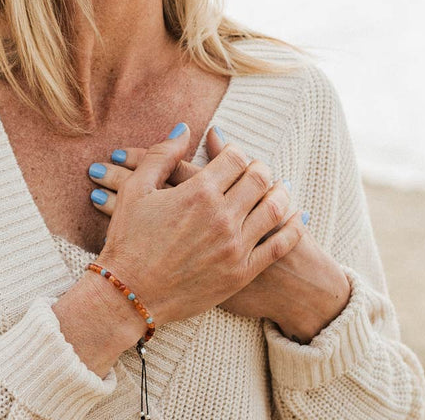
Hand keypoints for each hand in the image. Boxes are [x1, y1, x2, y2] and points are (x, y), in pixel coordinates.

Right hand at [89, 127, 350, 342]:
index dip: (235, 151)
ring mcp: (234, 246)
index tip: (231, 155)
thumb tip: (184, 129)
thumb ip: (161, 154)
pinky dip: (293, 228)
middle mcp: (221, 216)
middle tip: (255, 170)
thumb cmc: (128, 238)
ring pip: (275, 208)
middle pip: (259, 178)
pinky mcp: (241, 273)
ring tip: (278, 188)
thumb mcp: (135, 188)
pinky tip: (296, 219)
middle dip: (259, 168)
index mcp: (198, 192)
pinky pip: (279, 245)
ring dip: (280, 193)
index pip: (236, 158)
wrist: (128, 294)